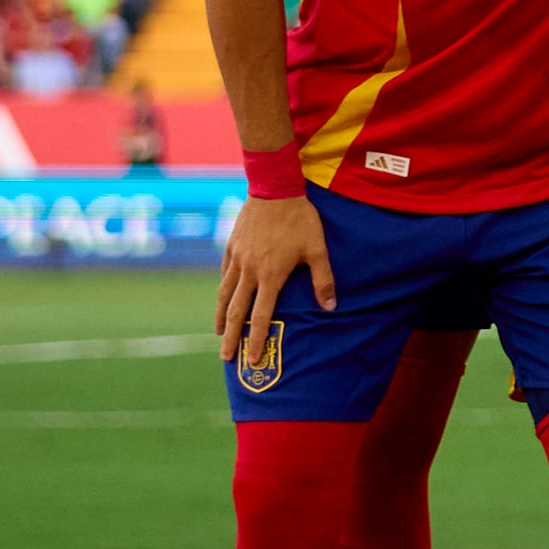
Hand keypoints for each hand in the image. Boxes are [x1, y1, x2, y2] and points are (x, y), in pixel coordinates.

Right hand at [218, 196, 330, 359]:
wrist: (274, 189)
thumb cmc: (300, 219)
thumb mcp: (317, 249)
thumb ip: (323, 280)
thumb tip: (330, 307)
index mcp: (271, 275)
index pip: (261, 316)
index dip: (256, 340)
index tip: (251, 360)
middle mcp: (249, 271)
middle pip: (235, 312)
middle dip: (230, 337)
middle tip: (226, 359)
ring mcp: (236, 259)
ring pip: (224, 294)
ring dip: (220, 317)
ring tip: (218, 334)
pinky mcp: (230, 246)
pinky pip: (224, 274)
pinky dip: (223, 289)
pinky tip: (223, 298)